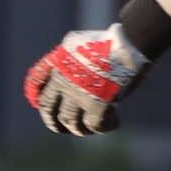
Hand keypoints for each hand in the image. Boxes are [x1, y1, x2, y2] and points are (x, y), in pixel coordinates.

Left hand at [23, 25, 158, 135]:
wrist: (128, 41)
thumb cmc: (106, 41)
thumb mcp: (74, 45)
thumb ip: (61, 61)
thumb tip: (48, 73)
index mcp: (58, 71)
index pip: (42, 99)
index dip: (45, 111)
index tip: (52, 116)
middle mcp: (65, 85)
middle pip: (53, 115)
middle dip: (60, 125)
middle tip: (71, 128)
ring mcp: (80, 96)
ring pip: (73, 124)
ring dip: (84, 129)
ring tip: (95, 127)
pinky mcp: (99, 104)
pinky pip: (96, 125)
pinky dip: (105, 127)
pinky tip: (116, 122)